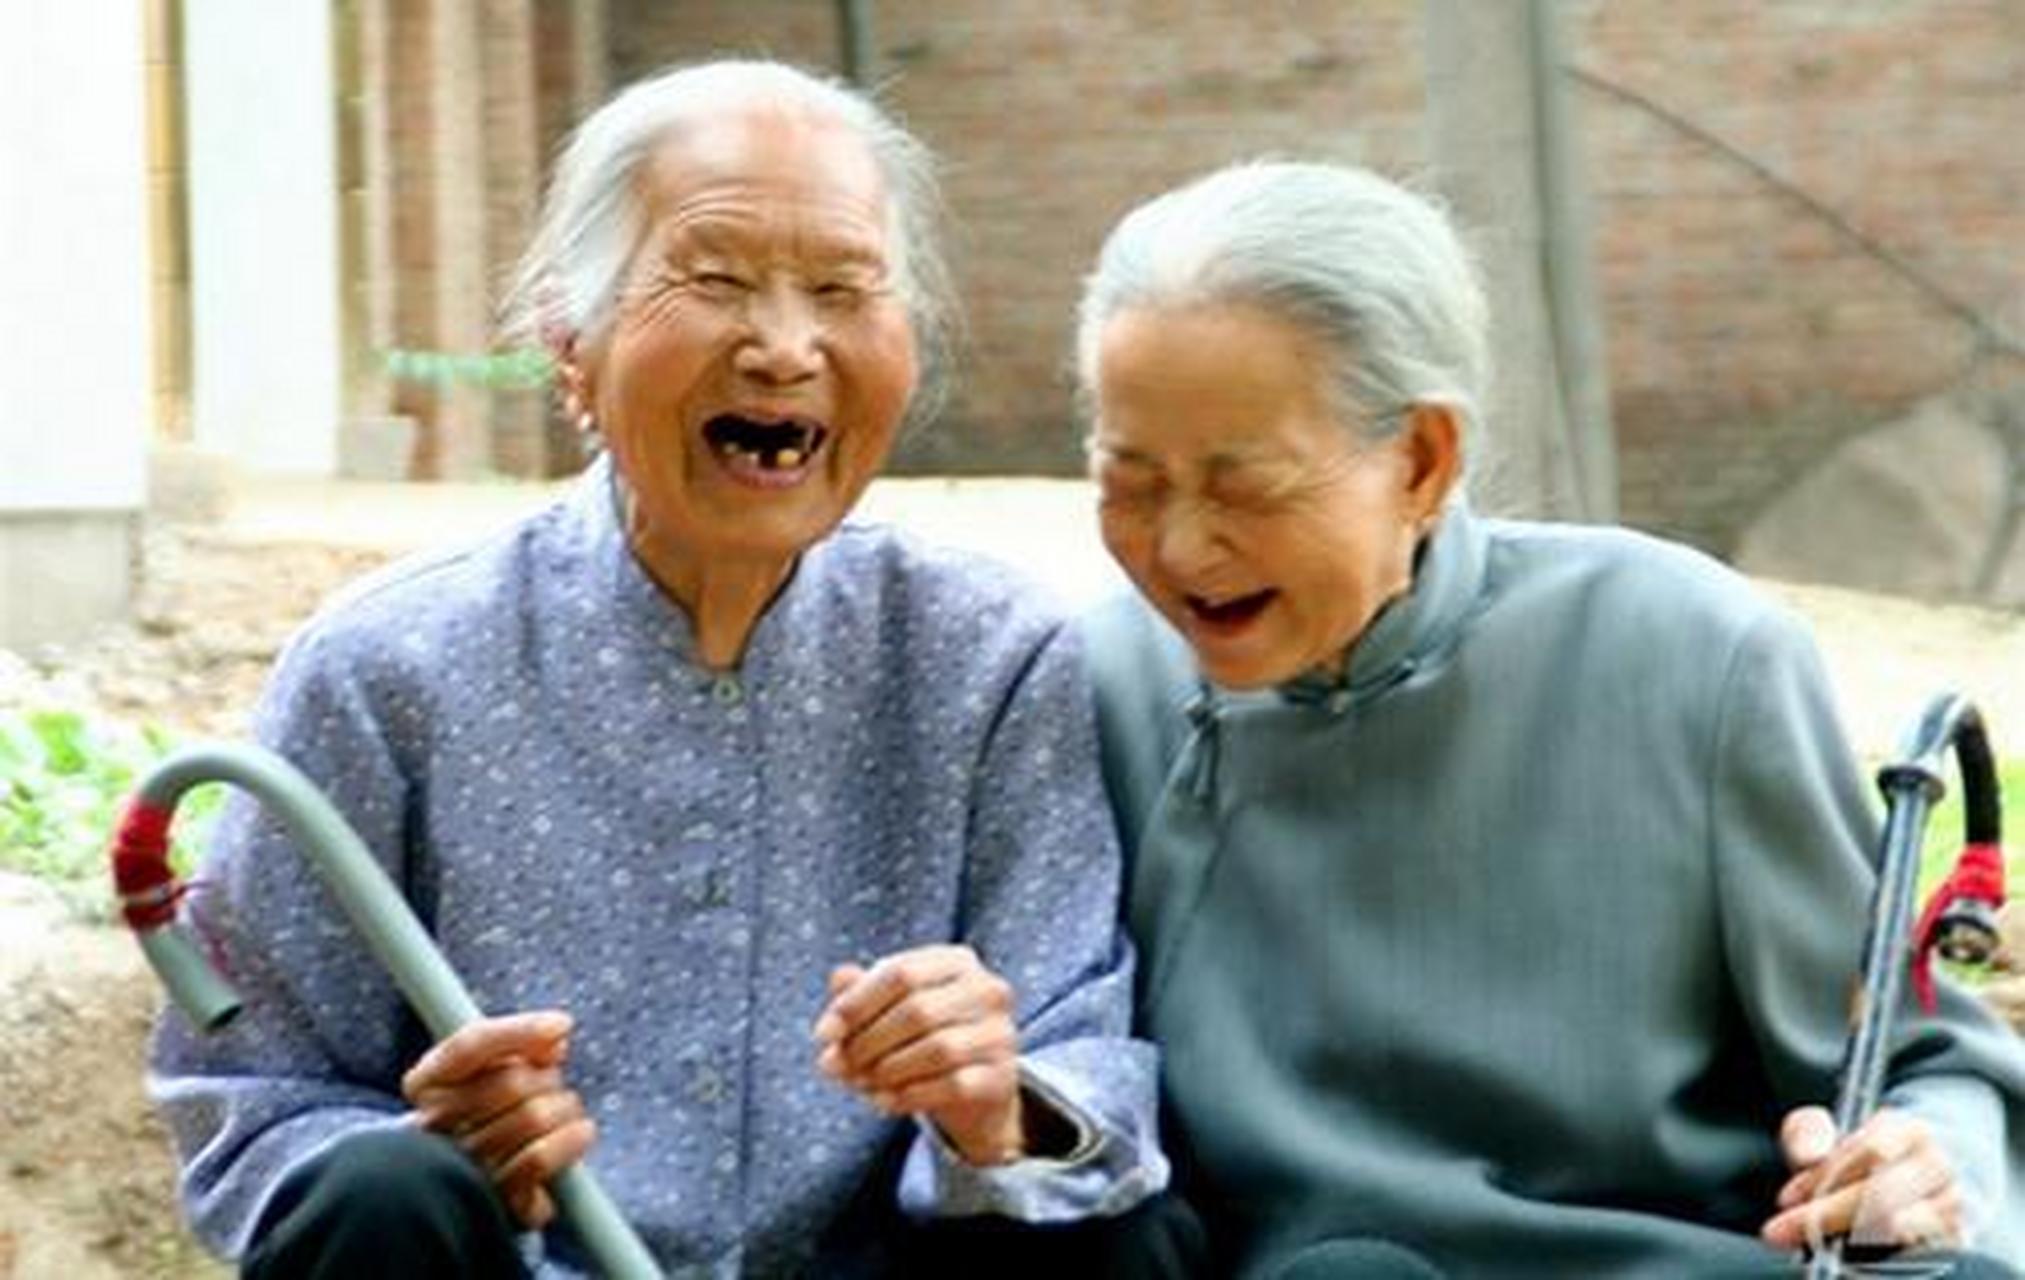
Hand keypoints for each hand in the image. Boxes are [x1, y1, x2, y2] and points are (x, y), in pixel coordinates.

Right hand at [401, 1010, 594, 1228]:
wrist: (484, 1184)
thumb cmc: (495, 1113)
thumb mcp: (497, 1067)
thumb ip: (519, 1042)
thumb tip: (556, 1033)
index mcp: (426, 1084)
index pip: (470, 1046)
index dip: (520, 1032)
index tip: (562, 1024)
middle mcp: (432, 1127)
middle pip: (511, 1082)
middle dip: (548, 1079)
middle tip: (553, 1088)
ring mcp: (461, 1168)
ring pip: (533, 1117)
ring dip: (565, 1108)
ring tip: (563, 1112)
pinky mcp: (493, 1199)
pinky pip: (539, 1159)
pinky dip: (571, 1139)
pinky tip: (579, 1131)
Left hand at [812, 944, 1023, 1164]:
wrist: (972, 1084)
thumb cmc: (921, 1034)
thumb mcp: (890, 1007)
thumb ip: (861, 991)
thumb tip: (838, 979)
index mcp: (956, 961)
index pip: (900, 972)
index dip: (856, 1004)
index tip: (823, 1035)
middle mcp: (987, 989)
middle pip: (917, 1012)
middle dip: (867, 1042)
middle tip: (835, 1066)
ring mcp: (999, 1033)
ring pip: (937, 1050)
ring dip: (886, 1071)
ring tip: (859, 1083)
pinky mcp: (1001, 1076)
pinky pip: (952, 1086)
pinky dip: (909, 1095)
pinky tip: (884, 1101)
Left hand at [1760, 1105, 1964, 1254]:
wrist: (1922, 1180)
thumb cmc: (1863, 1159)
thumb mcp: (1832, 1134)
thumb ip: (1809, 1133)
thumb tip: (1809, 1156)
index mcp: (1912, 1131)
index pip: (1870, 1151)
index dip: (1824, 1176)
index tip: (1785, 1200)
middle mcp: (1941, 1169)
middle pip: (1883, 1194)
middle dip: (1825, 1216)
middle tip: (1780, 1233)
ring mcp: (1953, 1209)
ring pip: (1899, 1228)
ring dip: (1847, 1239)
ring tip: (1814, 1243)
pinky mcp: (1955, 1244)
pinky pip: (1912, 1255)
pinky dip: (1873, 1259)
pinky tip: (1846, 1259)